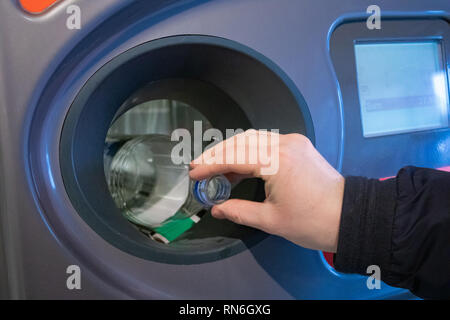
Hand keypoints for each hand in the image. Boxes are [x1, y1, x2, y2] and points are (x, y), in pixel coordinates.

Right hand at [189, 130, 344, 251]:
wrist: (350, 217)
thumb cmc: (313, 221)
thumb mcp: (271, 220)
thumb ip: (238, 211)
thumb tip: (216, 208)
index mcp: (277, 161)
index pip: (234, 156)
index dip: (210, 165)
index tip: (194, 173)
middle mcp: (284, 144)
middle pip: (240, 141)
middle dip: (216, 154)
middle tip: (198, 167)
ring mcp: (293, 142)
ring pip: (252, 138)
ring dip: (231, 150)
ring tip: (213, 166)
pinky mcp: (298, 146)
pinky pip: (266, 142)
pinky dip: (247, 151)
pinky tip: (237, 165)